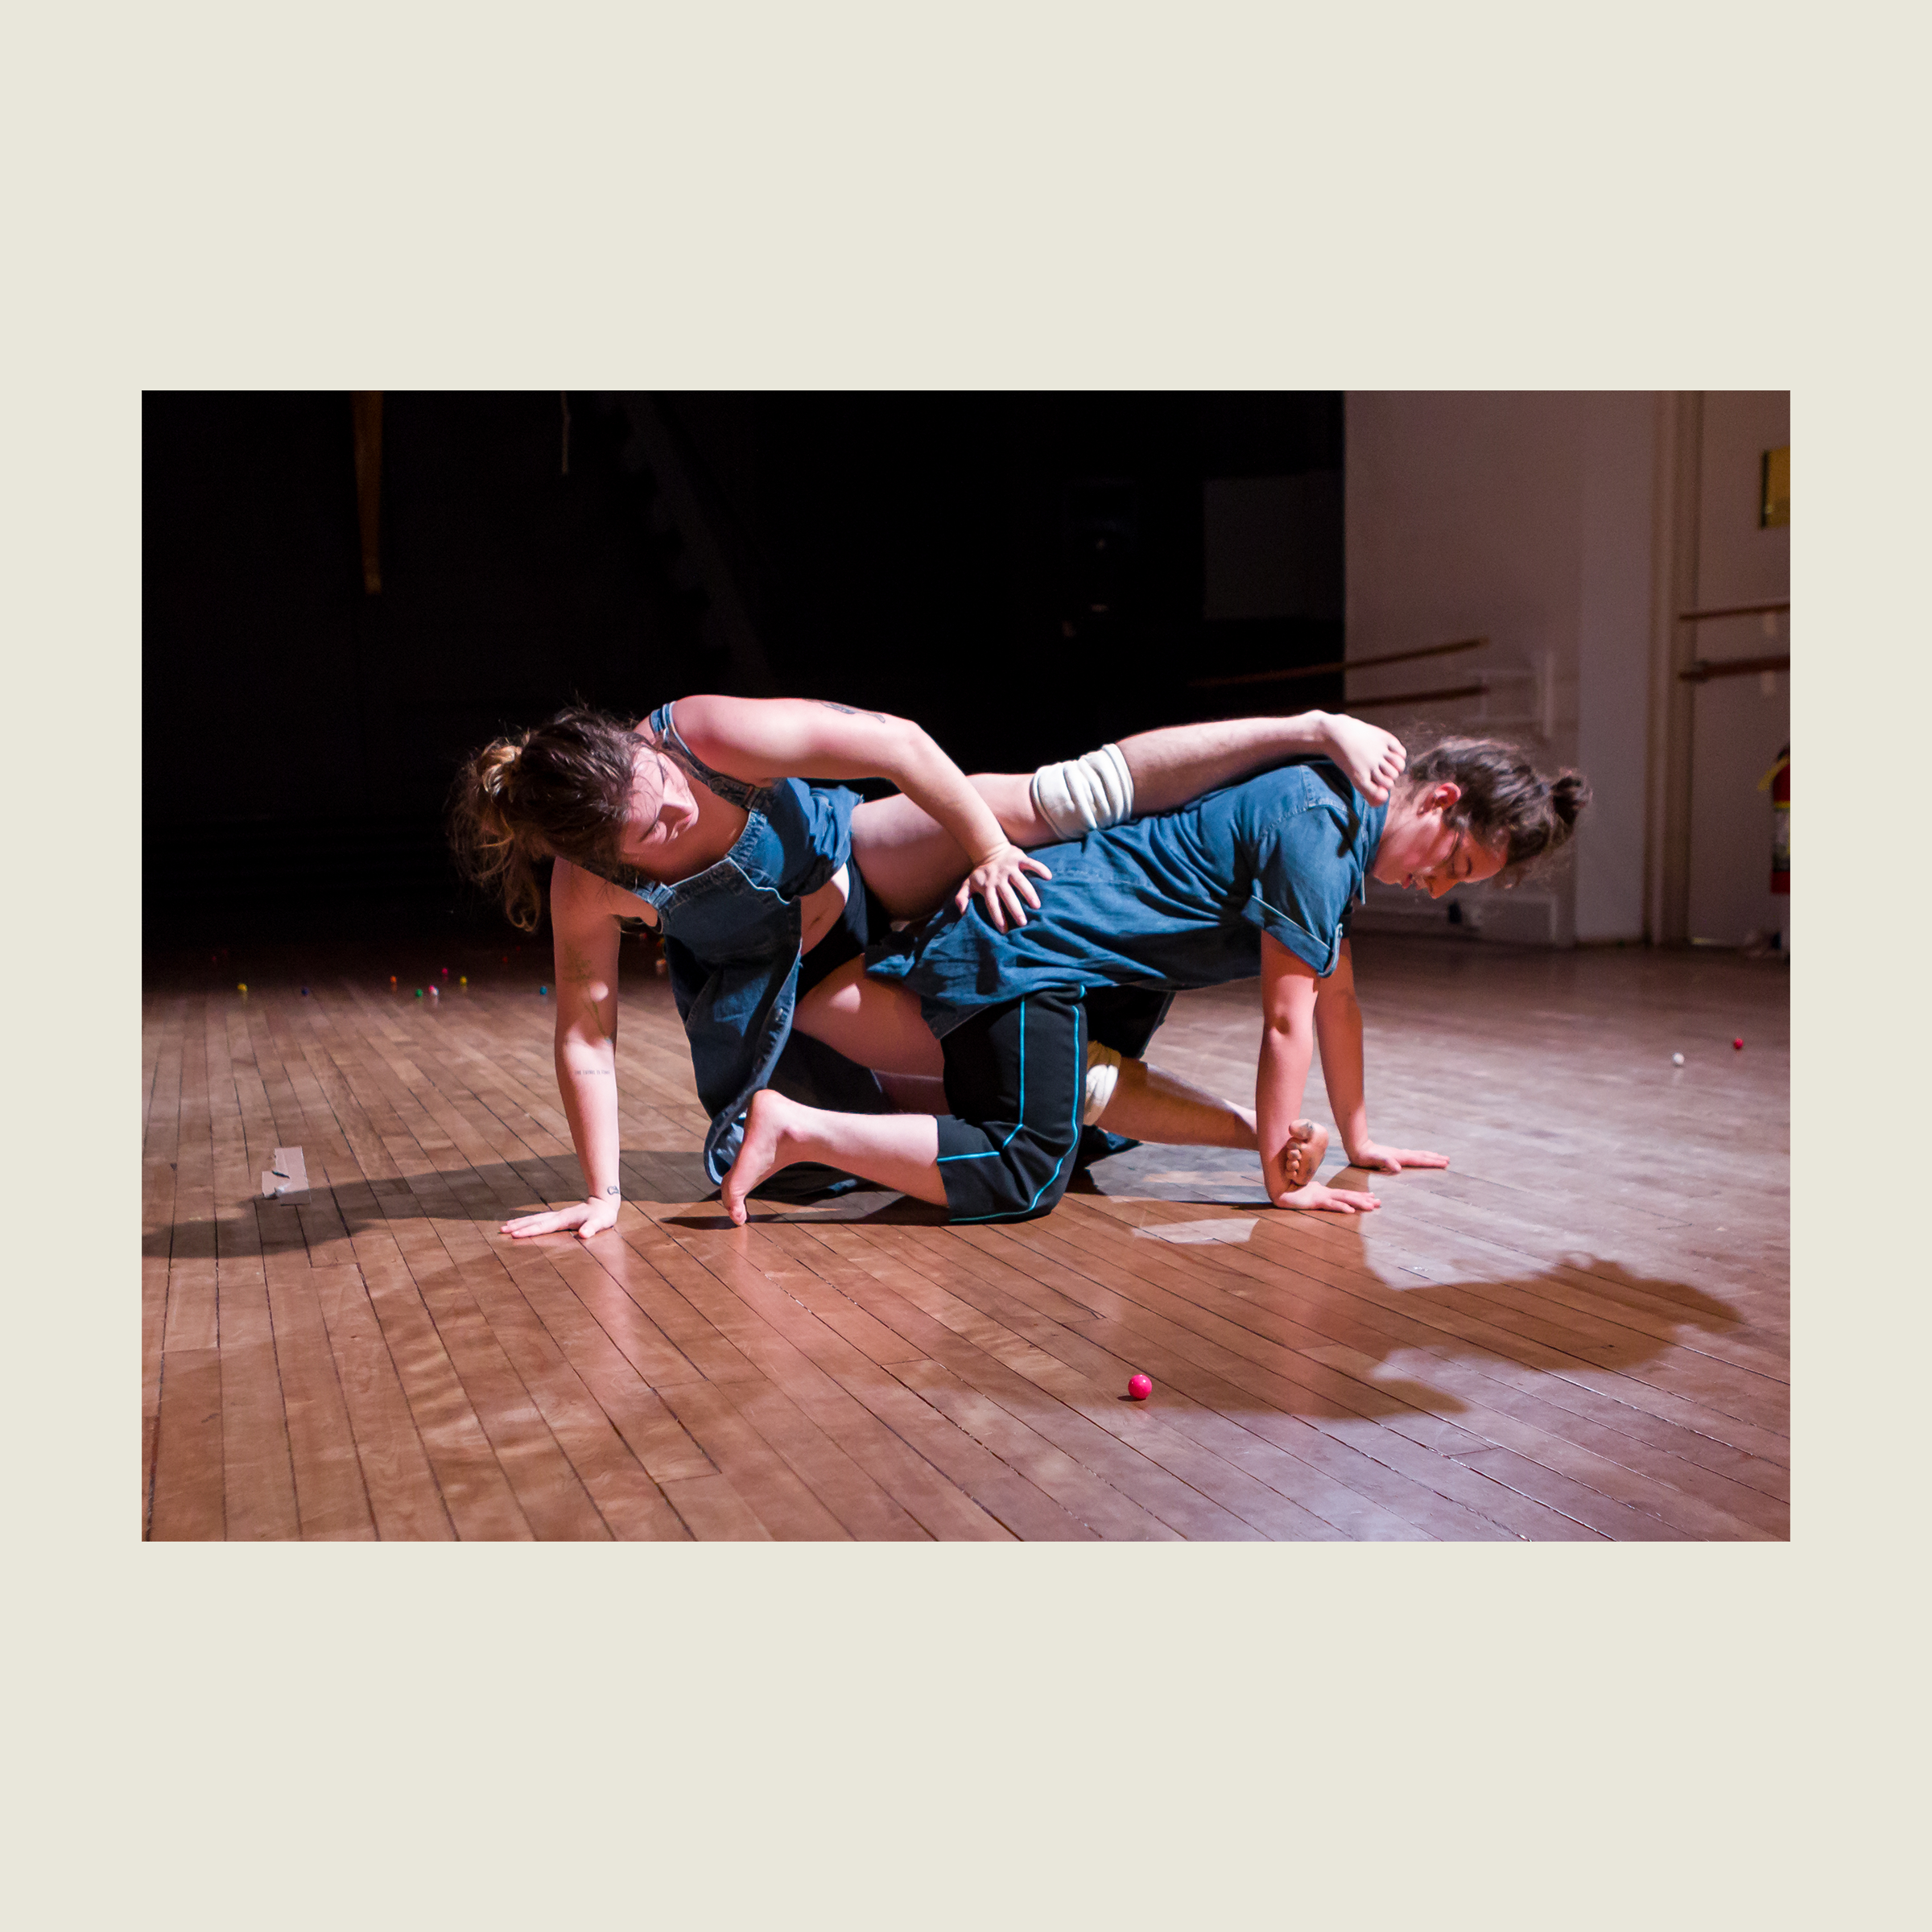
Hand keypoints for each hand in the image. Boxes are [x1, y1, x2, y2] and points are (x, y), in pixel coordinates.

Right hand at [501, 1195, 620, 1239]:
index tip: (514, 1234)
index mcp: (565, 1219)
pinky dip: (528, 1221)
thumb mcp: (601, 1223)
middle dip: (518, 1225)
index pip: (543, 1226)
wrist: (604, 1202)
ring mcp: (558, 1215)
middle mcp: (558, 1216)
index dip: (529, 1231)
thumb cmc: (603, 1216)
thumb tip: (584, 1235)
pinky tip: (522, 1224)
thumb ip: (592, 1228)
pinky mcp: (559, 1217)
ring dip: (520, 1222)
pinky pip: (539, 1219)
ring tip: (505, 1226)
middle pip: (534, 1220)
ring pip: (535, 1218)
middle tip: (502, 1230)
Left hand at [953, 842, 1052, 931]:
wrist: (989, 849)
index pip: (992, 904)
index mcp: (988, 886)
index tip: (1004, 931)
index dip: (997, 917)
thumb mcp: (968, 884)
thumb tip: (962, 912)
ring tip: (1036, 906)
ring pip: (1020, 881)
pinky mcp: (1020, 859)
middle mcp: (999, 878)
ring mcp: (1010, 868)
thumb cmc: (981, 872)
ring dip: (1028, 893)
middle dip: (1014, 909)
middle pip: (1007, 895)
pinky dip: (1039, 868)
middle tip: (1022, 923)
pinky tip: (1048, 877)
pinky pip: (1031, 863)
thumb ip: (962, 897)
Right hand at [1273, 1178, 1380, 1214]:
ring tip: (1371, 1206)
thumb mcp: (1307, 1195)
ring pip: (1344, 1199)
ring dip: (1358, 1202)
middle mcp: (1325, 1193)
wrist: (1279, 1192)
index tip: (1372, 1197)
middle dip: (1364, 1199)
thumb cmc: (1291, 1193)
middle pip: (1348, 1196)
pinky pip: (1331, 1205)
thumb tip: (1319, 1193)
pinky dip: (1341, 1206)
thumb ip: (1315, 1195)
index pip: (1345, 1194)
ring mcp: (1321, 1196)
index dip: (1359, 1195)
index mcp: (1325, 1193)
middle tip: (1379, 1202)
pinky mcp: (1315, 1201)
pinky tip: (1351, 1210)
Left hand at [1323, 715, 1407, 804]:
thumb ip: (1368, 790)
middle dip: (1389, 780)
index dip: (1381, 792)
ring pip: (1398, 768)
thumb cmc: (1345, 757)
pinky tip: (1392, 754)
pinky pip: (1401, 752)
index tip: (1377, 786)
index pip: (1380, 795)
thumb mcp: (1353, 776)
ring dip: (1396, 768)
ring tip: (1389, 764)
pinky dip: (1400, 755)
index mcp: (1359, 777)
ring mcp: (1378, 751)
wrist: (1336, 733)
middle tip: (1383, 772)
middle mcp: (1370, 765)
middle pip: (1391, 782)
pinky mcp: (1383, 739)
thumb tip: (1384, 798)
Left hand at [1343, 1138, 1448, 1173]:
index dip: (1432, 1162)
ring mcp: (1398, 1154)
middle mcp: (1401, 1154)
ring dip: (1429, 1156)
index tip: (1445, 1163)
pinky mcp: (1394, 1155)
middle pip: (1422, 1156)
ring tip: (1439, 1157)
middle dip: (1435, 1158)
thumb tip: (1398, 1168)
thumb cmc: (1366, 1156)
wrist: (1358, 1148)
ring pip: (1418, 1155)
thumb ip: (1387, 1162)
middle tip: (1448, 1160)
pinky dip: (1419, 1156)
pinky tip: (1419, 1157)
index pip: (1419, 1160)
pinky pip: (1412, 1156)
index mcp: (1400, 1157)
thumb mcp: (1375, 1160)